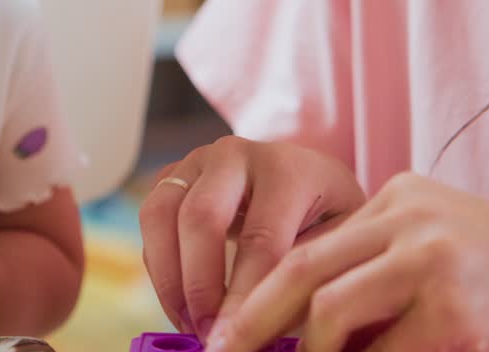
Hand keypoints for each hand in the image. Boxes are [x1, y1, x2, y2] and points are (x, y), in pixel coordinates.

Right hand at [138, 136, 365, 339]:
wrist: (307, 176)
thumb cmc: (324, 212)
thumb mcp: (338, 239)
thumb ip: (305, 277)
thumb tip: (270, 331)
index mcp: (285, 168)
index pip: (260, 237)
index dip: (243, 295)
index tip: (235, 338)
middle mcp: (235, 155)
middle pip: (201, 217)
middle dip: (199, 285)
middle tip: (208, 334)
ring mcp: (197, 161)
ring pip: (161, 214)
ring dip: (169, 279)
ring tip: (189, 325)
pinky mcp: (172, 176)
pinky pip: (150, 223)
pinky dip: (160, 271)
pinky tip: (181, 307)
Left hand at [207, 172, 488, 351]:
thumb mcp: (441, 244)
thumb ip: (376, 266)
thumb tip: (302, 323)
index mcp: (401, 197)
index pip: (307, 248)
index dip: (258, 298)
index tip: (224, 337)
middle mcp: (412, 219)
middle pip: (302, 274)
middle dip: (254, 325)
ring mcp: (436, 263)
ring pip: (333, 316)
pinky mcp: (460, 315)